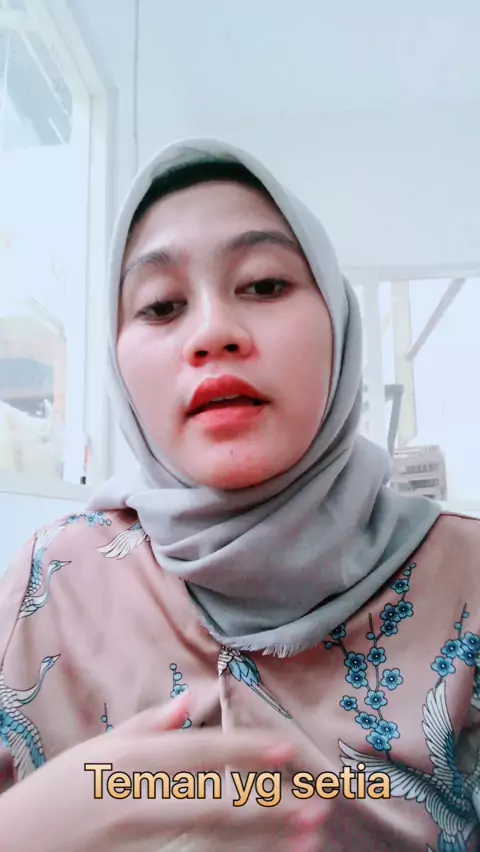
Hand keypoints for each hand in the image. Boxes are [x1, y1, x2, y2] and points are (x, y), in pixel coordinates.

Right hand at [0, 693, 325, 851]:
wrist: (17, 845)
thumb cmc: (59, 789)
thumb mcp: (100, 747)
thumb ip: (151, 724)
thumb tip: (194, 702)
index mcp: (132, 761)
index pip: (199, 754)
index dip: (245, 751)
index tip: (286, 751)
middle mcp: (139, 800)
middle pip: (215, 803)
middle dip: (269, 804)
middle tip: (317, 805)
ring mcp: (140, 841)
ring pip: (212, 841)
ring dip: (263, 839)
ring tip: (306, 837)